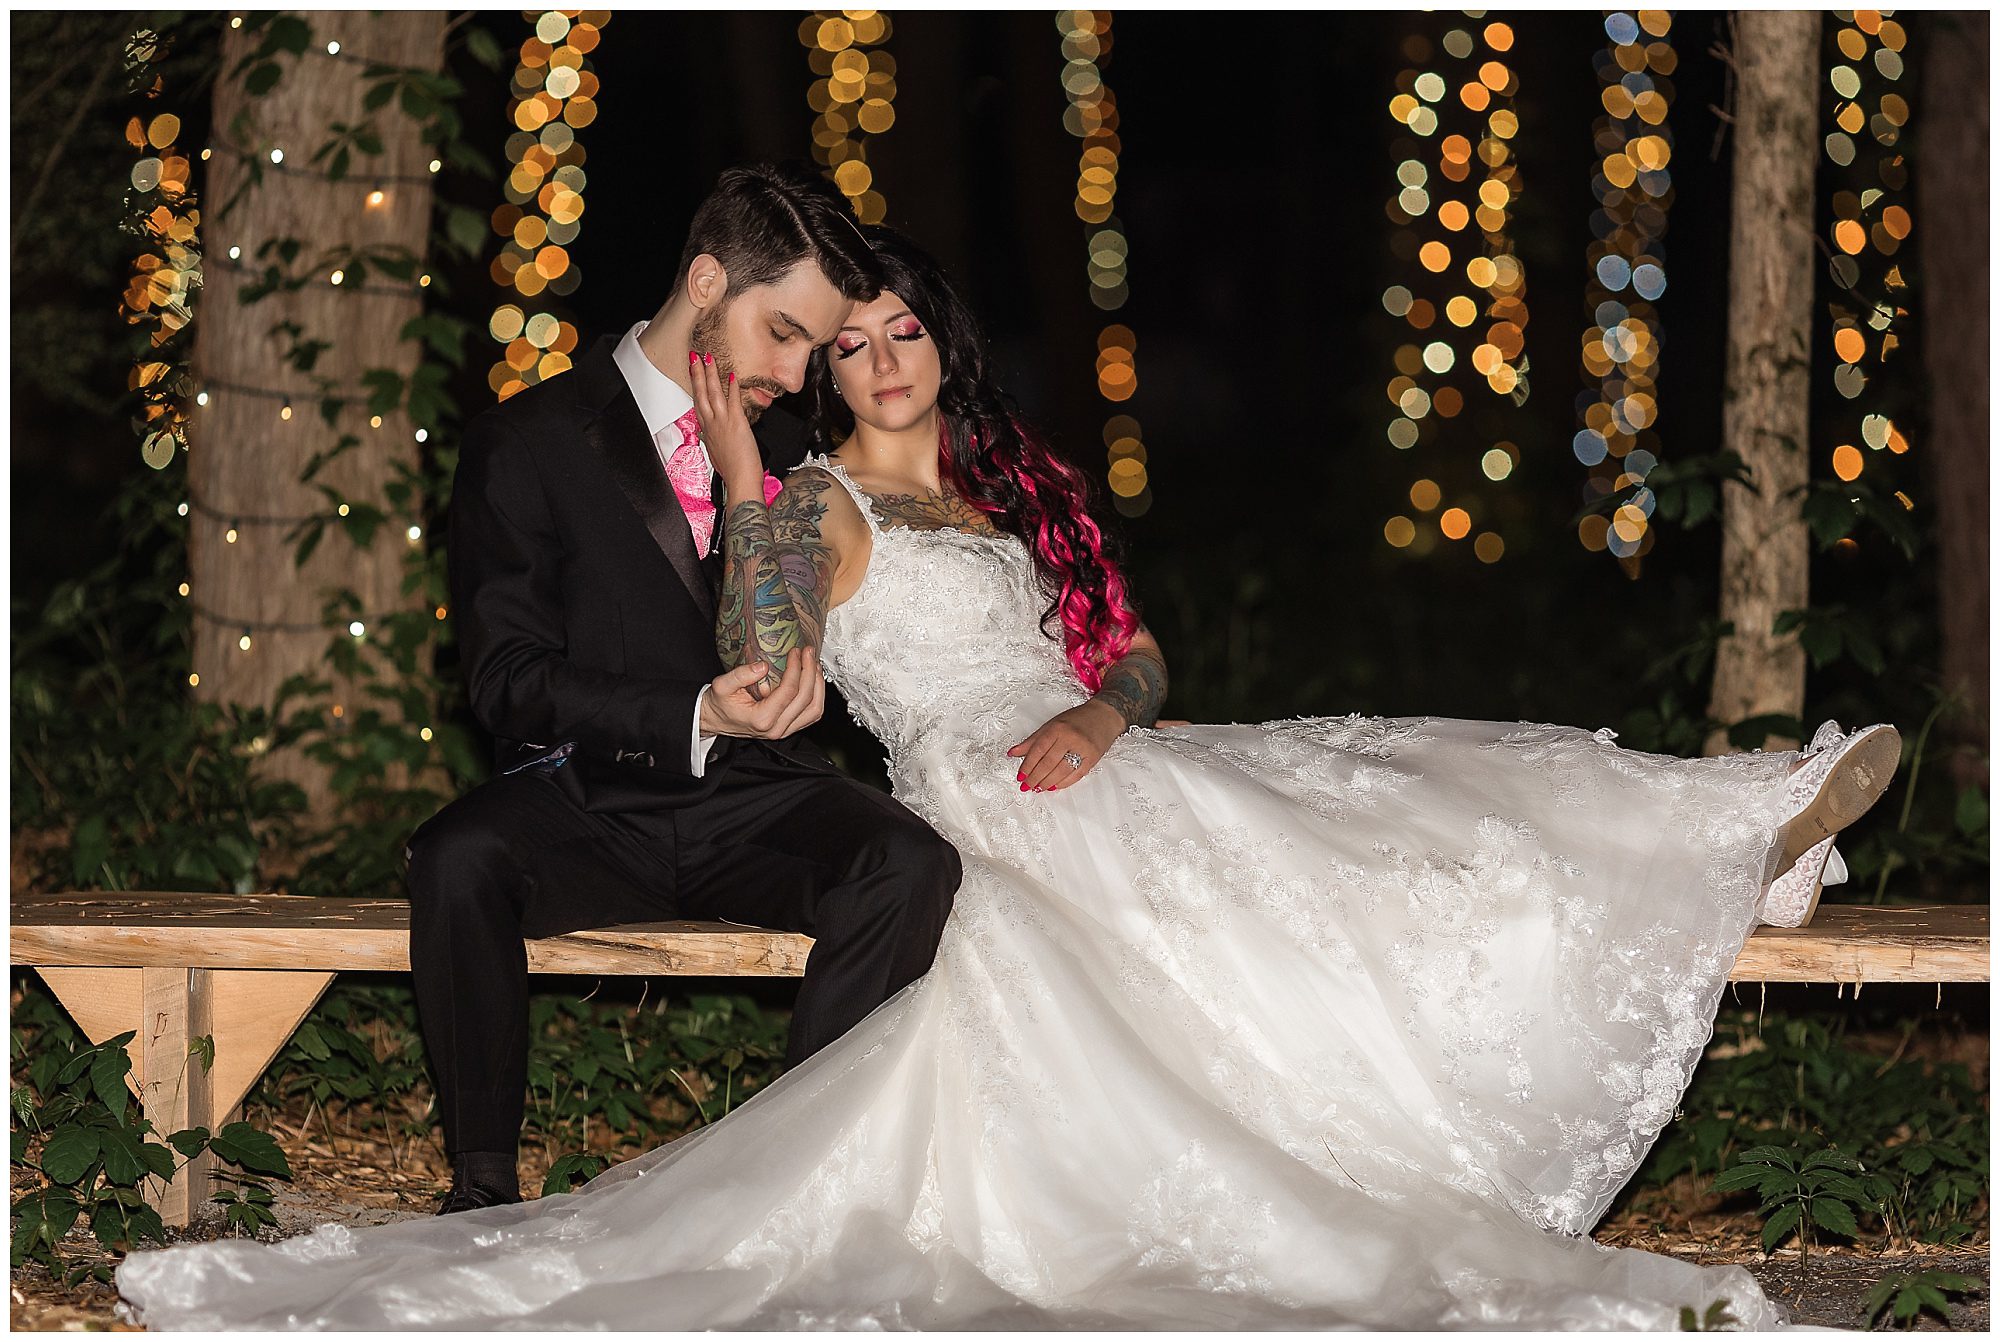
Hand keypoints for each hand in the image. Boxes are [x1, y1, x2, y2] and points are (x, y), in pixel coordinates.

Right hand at [688, 350, 761, 494]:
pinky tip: (731, 375)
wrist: (740, 481)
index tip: (693, 375)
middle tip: (694, 357)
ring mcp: (722, 423)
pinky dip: (731, 387)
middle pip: (700, 394)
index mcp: (707, 432)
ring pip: (712, 393)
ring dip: (709, 373)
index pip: (698, 404)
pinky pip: (732, 401)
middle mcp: (711, 425)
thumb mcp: (716, 454)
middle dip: (697, 373)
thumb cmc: (731, 471)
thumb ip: (713, 440)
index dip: (695, 387)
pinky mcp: (736, 423)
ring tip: (708, 358)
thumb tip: (711, 435)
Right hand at [700, 647, 825, 739]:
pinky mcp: (788, 728)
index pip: (789, 691)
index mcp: (762, 719)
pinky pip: (811, 715)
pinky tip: (814, 679)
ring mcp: (784, 731)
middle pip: (806, 699)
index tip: (795, 652)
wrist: (716, 719)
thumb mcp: (722, 685)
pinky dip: (817, 696)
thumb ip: (740, 675)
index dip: (796, 668)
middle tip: (808, 652)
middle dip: (810, 671)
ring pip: (814, 709)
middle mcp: (776, 728)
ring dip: (818, 685)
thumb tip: (763, 666)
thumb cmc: (720, 704)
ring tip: (814, 664)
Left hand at [1006, 700, 1122, 791]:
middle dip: (1035, 777)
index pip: (1038, 750)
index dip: (1027, 765)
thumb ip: (1032, 740)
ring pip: (1061, 771)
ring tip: (1038, 788)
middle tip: (1027, 786)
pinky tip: (1053, 786)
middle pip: (1048, 762)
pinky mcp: (1093, 758)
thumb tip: (1013, 753)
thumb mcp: (1052, 725)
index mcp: (1057, 728)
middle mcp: (1070, 738)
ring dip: (1047, 782)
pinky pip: (1076, 775)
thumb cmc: (1077, 720)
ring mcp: (1083, 749)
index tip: (1020, 776)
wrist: (1104, 716)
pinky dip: (1063, 783)